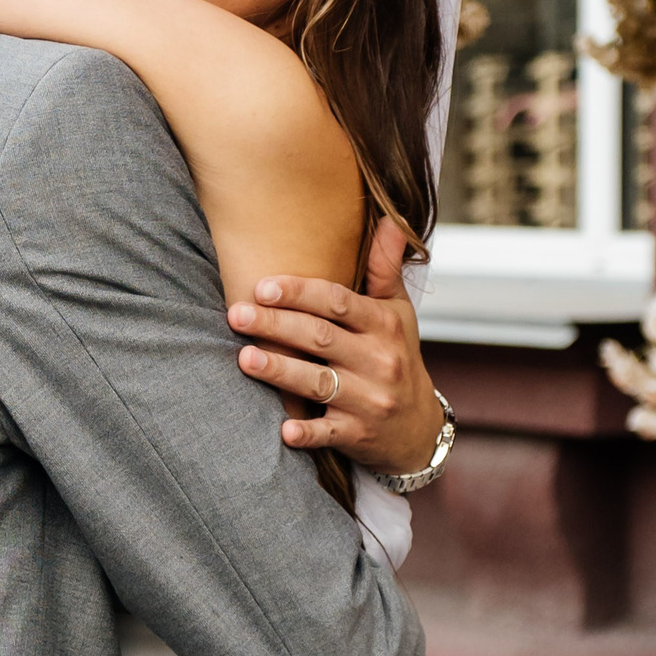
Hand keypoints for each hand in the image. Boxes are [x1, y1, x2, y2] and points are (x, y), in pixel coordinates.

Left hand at [234, 218, 447, 476]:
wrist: (419, 429)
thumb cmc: (397, 357)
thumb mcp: (398, 313)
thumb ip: (385, 269)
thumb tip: (391, 219)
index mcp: (385, 325)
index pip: (338, 302)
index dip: (300, 292)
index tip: (262, 286)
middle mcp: (381, 361)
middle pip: (321, 338)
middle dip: (276, 325)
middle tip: (236, 314)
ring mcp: (370, 400)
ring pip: (319, 383)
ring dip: (281, 371)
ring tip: (244, 357)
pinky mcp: (359, 436)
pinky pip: (329, 434)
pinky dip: (307, 432)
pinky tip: (283, 429)